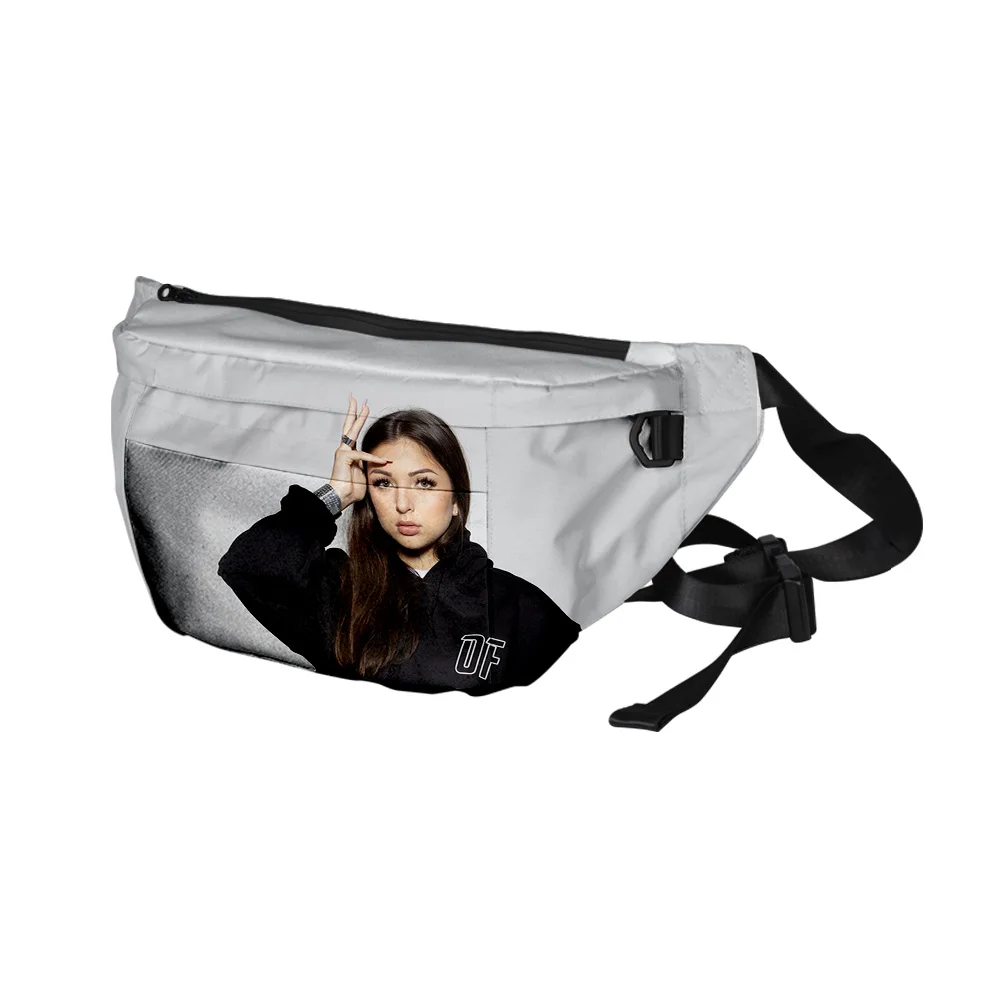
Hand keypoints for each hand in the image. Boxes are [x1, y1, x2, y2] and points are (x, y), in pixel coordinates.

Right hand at [328, 393, 390, 508]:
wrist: (341, 498)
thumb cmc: (352, 489)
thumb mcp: (365, 473)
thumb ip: (371, 463)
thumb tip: (382, 460)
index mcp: (350, 453)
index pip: (353, 433)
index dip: (357, 420)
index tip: (361, 408)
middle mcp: (344, 450)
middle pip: (349, 426)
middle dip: (353, 412)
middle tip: (355, 399)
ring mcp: (342, 452)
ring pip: (352, 432)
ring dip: (359, 419)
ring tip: (365, 407)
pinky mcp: (344, 458)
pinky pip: (362, 455)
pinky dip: (374, 458)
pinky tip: (384, 461)